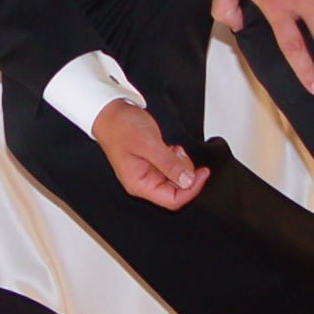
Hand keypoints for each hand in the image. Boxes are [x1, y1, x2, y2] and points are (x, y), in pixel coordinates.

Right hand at [91, 100, 209, 209]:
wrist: (110, 113)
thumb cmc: (121, 127)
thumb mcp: (148, 144)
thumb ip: (169, 164)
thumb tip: (188, 181)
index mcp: (139, 184)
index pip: (172, 200)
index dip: (191, 189)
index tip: (203, 173)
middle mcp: (143, 182)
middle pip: (176, 191)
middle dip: (185, 173)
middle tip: (179, 153)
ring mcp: (148, 173)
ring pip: (176, 179)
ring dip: (181, 164)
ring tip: (172, 148)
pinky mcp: (152, 164)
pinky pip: (171, 168)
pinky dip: (176, 158)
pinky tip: (169, 148)